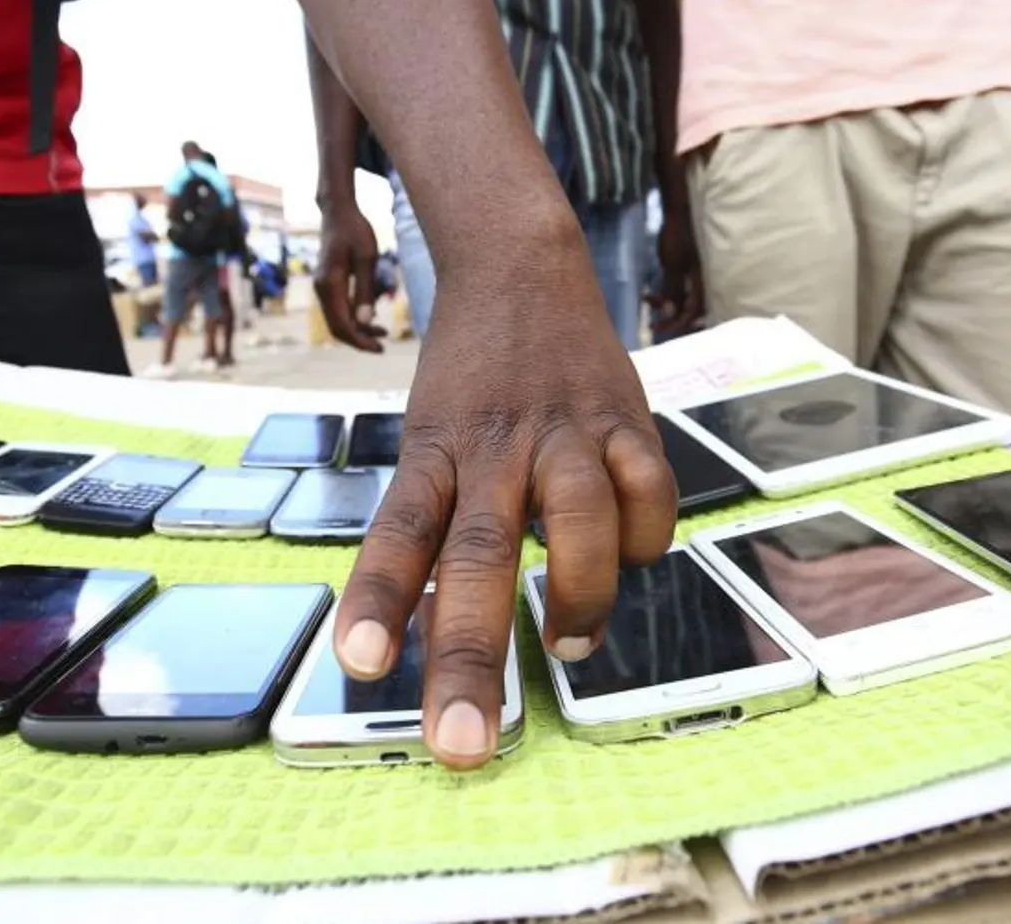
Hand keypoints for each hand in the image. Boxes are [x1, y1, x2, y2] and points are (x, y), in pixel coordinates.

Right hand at [313, 200, 386, 350]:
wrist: (338, 211)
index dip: (360, 340)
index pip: (342, 324)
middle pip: (336, 327)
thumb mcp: (367, 258)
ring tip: (383, 334)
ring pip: (336, 320)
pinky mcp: (327, 284)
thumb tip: (365, 321)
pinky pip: (337, 310)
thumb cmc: (356, 230)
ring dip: (357, 330)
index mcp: (330, 284)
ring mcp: (322, 287)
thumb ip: (365, 290)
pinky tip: (372, 319)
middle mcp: (321, 288)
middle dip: (358, 340)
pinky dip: (353, 319)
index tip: (380, 348)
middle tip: (383, 346)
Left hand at [334, 228, 678, 767]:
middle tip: (464, 741)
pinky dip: (645, 538)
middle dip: (472, 658)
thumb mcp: (431, 442)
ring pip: (581, 524)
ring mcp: (565, 431)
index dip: (380, 600)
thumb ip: (440, 530)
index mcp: (434, 452)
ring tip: (566, 643)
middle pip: (479, 555)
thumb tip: (432, 638)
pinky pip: (649, 492)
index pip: (399, 532)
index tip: (361, 666)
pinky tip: (630, 554)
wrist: (520, 269)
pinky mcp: (625, 419)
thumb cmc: (468, 383)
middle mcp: (494, 446)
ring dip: (578, 598)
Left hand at [647, 198, 703, 337]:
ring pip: (683, 302)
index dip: (677, 323)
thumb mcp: (672, 262)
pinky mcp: (686, 271)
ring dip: (667, 307)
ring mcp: (694, 277)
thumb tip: (670, 314)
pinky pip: (678, 291)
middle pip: (692, 312)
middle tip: (653, 325)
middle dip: (673, 320)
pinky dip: (666, 296)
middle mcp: (702, 282)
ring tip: (649, 303)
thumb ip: (673, 288)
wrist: (678, 212)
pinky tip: (650, 295)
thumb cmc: (677, 234)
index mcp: (704, 281)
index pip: (694, 312)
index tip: (658, 325)